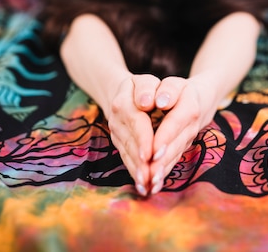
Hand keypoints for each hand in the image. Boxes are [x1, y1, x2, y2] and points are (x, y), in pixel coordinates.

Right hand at [107, 73, 159, 195]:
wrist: (125, 93)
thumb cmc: (145, 88)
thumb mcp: (146, 81)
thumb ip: (147, 88)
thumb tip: (146, 102)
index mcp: (124, 101)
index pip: (136, 121)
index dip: (144, 138)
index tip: (151, 155)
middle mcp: (116, 119)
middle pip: (130, 142)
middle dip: (140, 161)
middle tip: (149, 178)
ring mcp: (116, 133)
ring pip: (127, 153)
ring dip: (137, 171)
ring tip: (146, 186)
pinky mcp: (119, 144)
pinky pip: (126, 159)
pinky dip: (135, 173)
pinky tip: (142, 186)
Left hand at [146, 75, 216, 194]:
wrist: (199, 99)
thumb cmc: (180, 90)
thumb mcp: (174, 83)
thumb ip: (168, 90)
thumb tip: (160, 101)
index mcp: (188, 106)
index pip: (175, 122)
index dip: (164, 137)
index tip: (152, 151)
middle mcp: (191, 126)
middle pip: (175, 145)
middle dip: (162, 161)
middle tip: (149, 176)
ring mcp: (187, 139)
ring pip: (175, 156)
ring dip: (162, 171)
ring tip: (151, 184)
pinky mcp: (182, 148)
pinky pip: (173, 161)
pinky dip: (163, 174)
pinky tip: (153, 186)